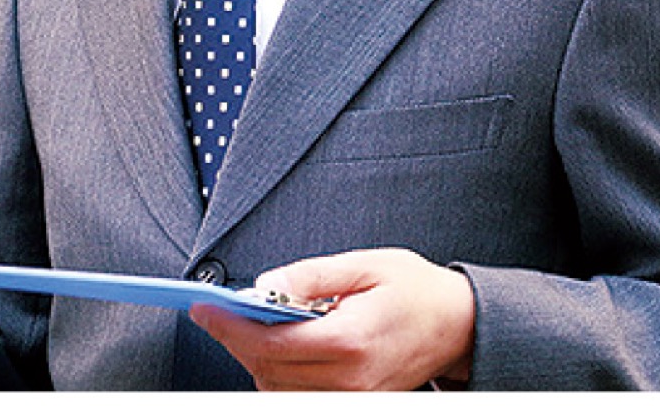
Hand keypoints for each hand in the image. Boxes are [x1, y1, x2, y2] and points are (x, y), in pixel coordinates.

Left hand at [189, 248, 474, 390]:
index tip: (202, 308)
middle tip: (220, 309)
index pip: (271, 344)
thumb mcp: (363, 264)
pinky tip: (279, 348)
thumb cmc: (413, 287)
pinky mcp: (356, 403)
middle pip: (267, 372)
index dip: (228, 327)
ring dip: (255, 361)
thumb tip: (264, 284)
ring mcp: (354, 398)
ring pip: (278, 392)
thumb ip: (310, 275)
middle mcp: (351, 380)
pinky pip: (300, 399)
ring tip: (252, 324)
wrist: (458, 324)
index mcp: (351, 340)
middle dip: (235, 341)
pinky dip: (278, 377)